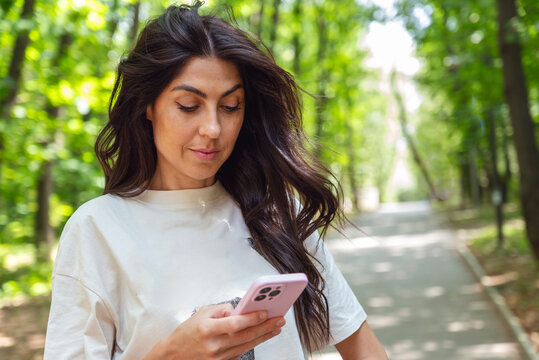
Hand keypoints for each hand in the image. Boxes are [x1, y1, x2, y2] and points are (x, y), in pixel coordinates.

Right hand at [142, 303, 284, 359]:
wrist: (174, 355)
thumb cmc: (187, 332)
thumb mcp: (202, 313)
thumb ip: (222, 309)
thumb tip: (241, 308)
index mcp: (207, 329)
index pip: (234, 324)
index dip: (252, 318)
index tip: (266, 312)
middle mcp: (214, 345)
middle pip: (246, 336)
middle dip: (265, 327)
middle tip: (279, 319)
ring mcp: (219, 357)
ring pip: (247, 345)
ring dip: (264, 336)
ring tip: (276, 327)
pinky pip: (241, 352)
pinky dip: (253, 343)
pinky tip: (263, 336)